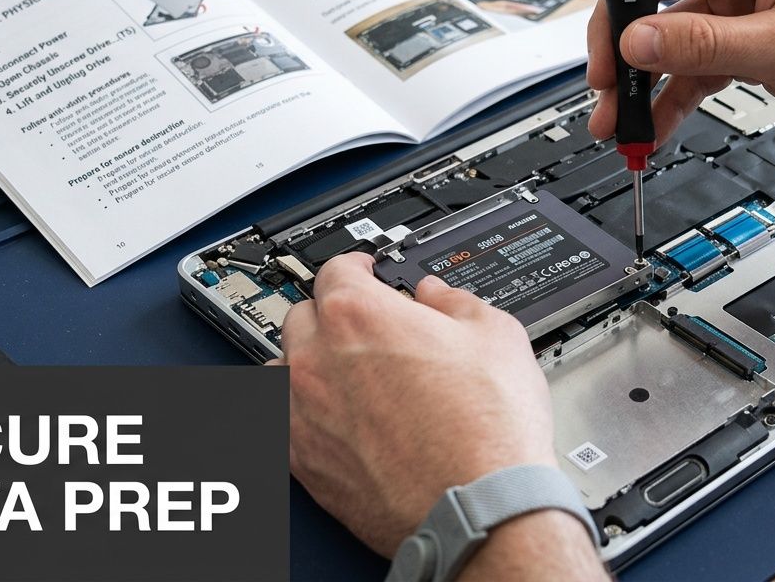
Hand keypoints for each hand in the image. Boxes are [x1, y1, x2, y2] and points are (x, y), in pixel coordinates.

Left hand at [275, 253, 557, 556]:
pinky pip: (278, 423)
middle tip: (364, 327)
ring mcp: (301, 413)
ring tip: (340, 375)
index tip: (367, 273)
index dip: (359, 267)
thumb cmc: (487, 430)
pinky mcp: (301, 461)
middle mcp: (317, 359)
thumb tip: (439, 295)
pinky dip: (298, 415)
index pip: (337, 269)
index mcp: (358, 314)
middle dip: (332, 314)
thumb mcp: (496, 335)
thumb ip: (456, 302)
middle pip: (302, 315)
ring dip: (306, 363)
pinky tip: (327, 420)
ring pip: (281, 369)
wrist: (478, 508)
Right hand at [568, 0, 774, 141]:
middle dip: (622, 19)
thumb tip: (638, 44)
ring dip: (637, 70)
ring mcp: (737, 1)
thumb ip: (708, 45)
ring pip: (663, 27)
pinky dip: (664, 94)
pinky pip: (685, 64)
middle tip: (604, 63)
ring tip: (617, 110)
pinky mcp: (739, 41)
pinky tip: (648, 124)